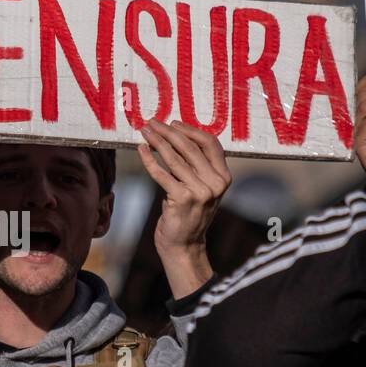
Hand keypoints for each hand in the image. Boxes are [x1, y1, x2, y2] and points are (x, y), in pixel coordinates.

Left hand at [137, 120, 230, 297]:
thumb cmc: (188, 213)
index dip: (190, 130)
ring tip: (144, 131)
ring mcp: (200, 192)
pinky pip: (162, 174)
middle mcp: (216, 183)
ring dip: (157, 142)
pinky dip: (149, 160)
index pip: (210, 144)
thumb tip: (175, 135)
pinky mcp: (182, 199)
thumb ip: (196, 166)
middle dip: (169, 131)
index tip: (172, 122)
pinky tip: (141, 150)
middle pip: (190, 147)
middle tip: (152, 122)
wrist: (184, 245)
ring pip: (175, 158)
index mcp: (224, 177)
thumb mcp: (200, 188)